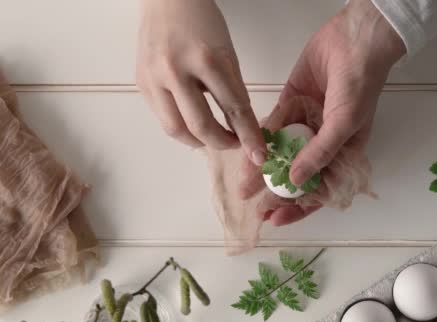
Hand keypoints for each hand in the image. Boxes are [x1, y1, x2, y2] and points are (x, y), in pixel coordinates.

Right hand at [136, 0, 265, 164]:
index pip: (233, 108)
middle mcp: (176, 70)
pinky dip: (180, 126)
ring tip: (212, 137)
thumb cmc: (202, 23)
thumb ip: (234, 91)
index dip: (248, 136)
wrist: (167, 0)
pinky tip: (191, 121)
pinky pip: (162, 117)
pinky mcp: (141, 83)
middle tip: (234, 144)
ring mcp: (154, 78)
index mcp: (206, 59)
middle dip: (222, 143)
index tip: (258, 154)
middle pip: (200, 126)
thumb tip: (242, 129)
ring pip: (176, 129)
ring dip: (198, 141)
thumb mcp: (227, 53)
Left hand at [240, 0, 404, 225]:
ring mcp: (305, 124)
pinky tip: (247, 155)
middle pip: (297, 175)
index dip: (300, 207)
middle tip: (253, 206)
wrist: (354, 42)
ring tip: (243, 185)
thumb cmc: (359, 87)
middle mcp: (323, 143)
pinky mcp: (290, 104)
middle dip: (276, 192)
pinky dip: (261, 140)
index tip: (277, 219)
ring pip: (281, 154)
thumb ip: (319, 154)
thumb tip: (296, 182)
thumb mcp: (344, 125)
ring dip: (263, 170)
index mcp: (344, 154)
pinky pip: (273, 127)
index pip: (321, 189)